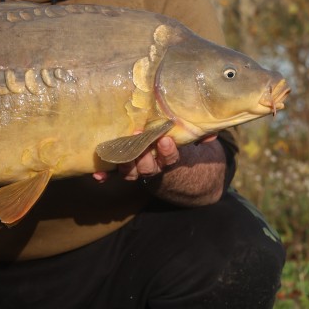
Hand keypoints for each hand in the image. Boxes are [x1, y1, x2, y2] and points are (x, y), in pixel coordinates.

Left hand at [92, 134, 217, 182]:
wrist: (166, 160)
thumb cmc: (178, 142)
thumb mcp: (191, 138)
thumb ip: (202, 135)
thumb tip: (210, 135)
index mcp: (169, 160)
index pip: (170, 159)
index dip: (167, 152)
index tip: (165, 140)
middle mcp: (152, 167)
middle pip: (147, 168)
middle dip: (143, 156)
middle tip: (138, 138)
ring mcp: (136, 169)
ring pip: (130, 172)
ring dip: (124, 164)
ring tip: (119, 153)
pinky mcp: (122, 167)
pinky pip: (113, 174)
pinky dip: (105, 175)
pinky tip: (98, 174)